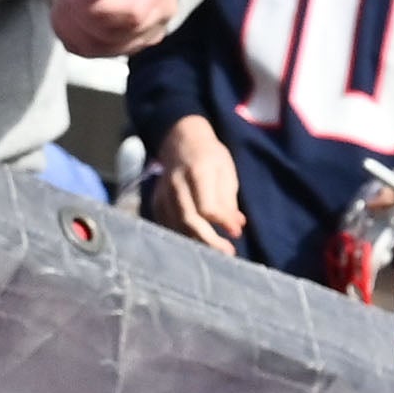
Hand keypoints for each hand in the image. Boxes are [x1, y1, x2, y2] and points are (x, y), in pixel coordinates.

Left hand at [49, 0, 175, 55]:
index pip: (130, 14)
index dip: (92, 5)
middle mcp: (156, 19)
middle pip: (109, 34)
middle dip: (75, 8)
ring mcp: (139, 37)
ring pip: (92, 47)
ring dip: (68, 17)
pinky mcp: (119, 47)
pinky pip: (84, 50)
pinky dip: (67, 28)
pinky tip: (73, 3)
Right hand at [148, 111, 240, 247]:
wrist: (181, 139)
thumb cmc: (210, 156)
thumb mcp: (226, 172)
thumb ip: (229, 201)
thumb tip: (236, 228)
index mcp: (197, 172)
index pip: (206, 207)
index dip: (222, 222)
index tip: (236, 234)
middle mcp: (176, 184)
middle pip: (188, 220)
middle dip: (209, 241)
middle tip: (227, 253)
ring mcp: (163, 193)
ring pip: (176, 226)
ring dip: (196, 243)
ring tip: (215, 252)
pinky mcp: (156, 201)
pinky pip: (167, 225)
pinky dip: (182, 236)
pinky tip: (196, 242)